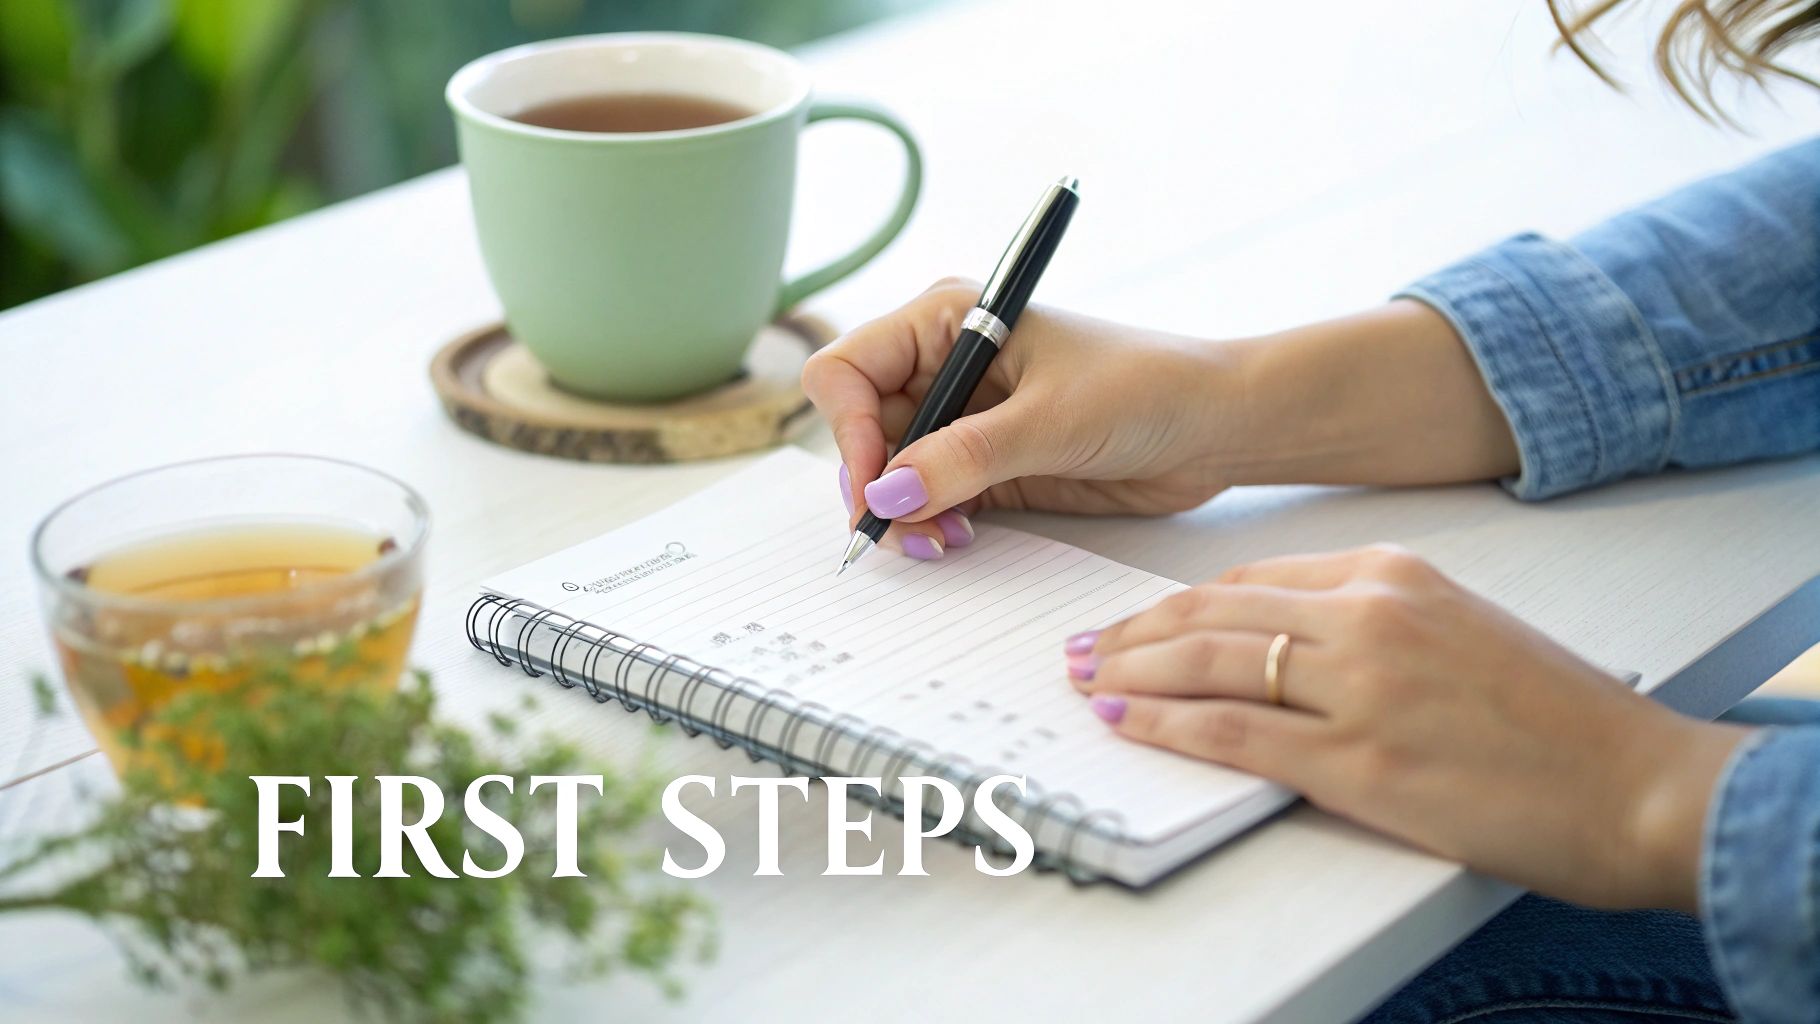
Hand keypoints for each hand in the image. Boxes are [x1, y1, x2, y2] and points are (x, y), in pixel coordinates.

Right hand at [805, 283, 1520, 560]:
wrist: (1220, 428)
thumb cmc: (1149, 389)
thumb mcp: (1051, 422)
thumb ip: (964, 458)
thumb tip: (886, 493)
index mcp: (949, 320)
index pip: (850, 369)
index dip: (848, 429)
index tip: (878, 483)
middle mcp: (947, 365)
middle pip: (862, 429)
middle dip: (875, 484)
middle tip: (905, 530)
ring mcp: (966, 419)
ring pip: (891, 472)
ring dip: (901, 513)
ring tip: (939, 540)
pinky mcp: (988, 466)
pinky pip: (930, 499)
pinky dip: (929, 525)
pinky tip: (956, 538)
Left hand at [1068, 544, 1749, 910]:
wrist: (1638, 784)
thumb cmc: (1556, 718)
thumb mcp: (1461, 631)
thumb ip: (1371, 626)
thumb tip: (1282, 645)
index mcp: (1393, 573)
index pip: (1251, 578)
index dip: (1179, 604)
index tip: (1137, 622)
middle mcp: (1368, 615)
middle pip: (1215, 611)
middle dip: (1135, 631)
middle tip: (1083, 648)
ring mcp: (1361, 687)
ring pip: (1210, 662)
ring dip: (1133, 671)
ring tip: (1088, 682)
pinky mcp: (1361, 761)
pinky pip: (1235, 733)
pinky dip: (1169, 727)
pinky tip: (1130, 725)